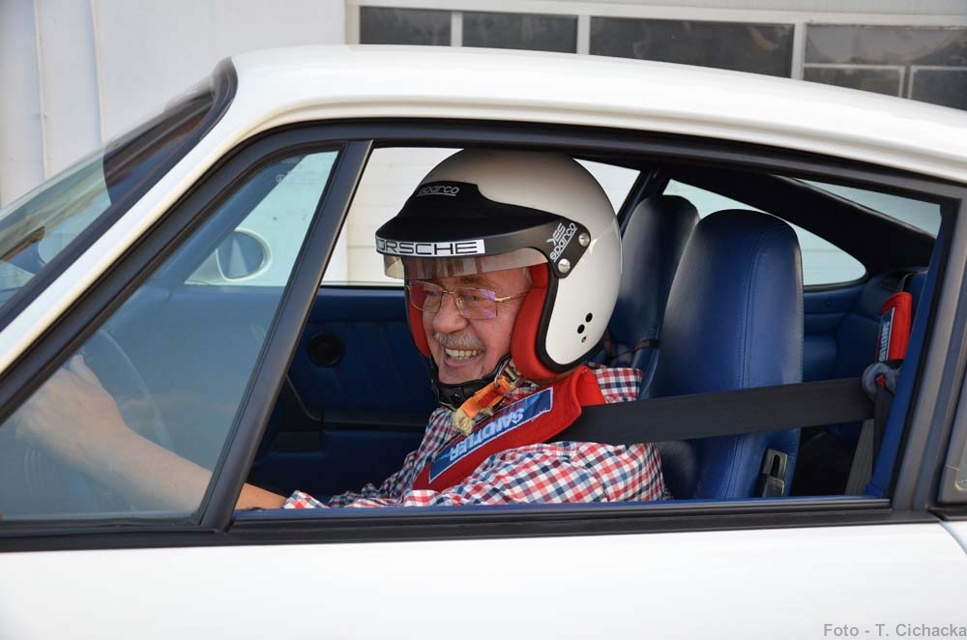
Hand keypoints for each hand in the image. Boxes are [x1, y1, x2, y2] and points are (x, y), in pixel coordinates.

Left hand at [13, 355, 132, 468]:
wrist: (106, 445)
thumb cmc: (105, 418)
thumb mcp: (97, 389)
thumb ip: (83, 372)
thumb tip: (77, 359)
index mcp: (58, 376)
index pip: (38, 378)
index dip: (45, 392)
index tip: (54, 403)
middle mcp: (43, 388)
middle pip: (27, 394)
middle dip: (36, 406)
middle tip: (54, 418)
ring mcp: (33, 407)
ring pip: (21, 412)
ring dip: (31, 420)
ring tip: (52, 429)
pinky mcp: (28, 427)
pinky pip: (20, 430)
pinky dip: (32, 437)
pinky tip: (51, 439)